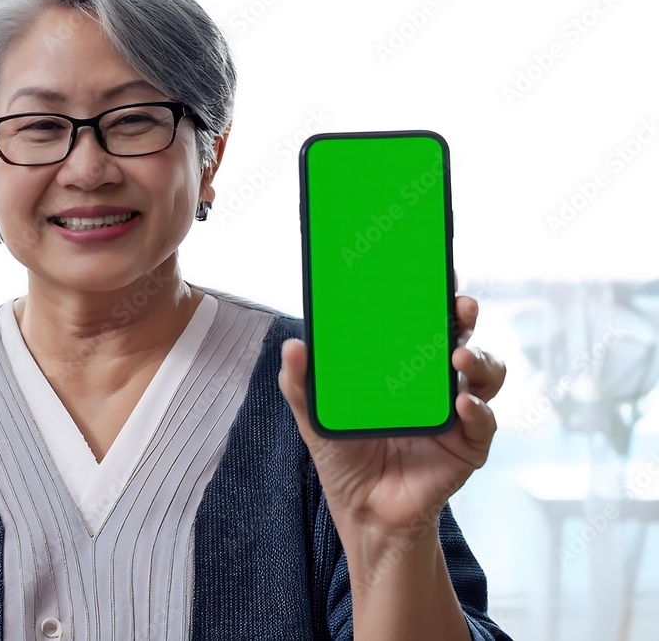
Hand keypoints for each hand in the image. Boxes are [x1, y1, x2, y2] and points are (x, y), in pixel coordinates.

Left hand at [278, 292, 505, 538]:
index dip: (433, 295)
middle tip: (460, 304)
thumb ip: (300, 383)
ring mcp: (457, 411)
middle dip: (464, 316)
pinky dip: (478, 411)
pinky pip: (483, 423)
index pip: (424, 321)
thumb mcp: (315, 415)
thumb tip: (294, 346)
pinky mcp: (468, 445)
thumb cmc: (344, 453)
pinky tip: (462, 403)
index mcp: (404, 364)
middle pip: (462, 337)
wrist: (362, 508)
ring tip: (459, 356)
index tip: (435, 271)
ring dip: (480, 359)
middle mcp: (437, 381)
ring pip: (486, 374)